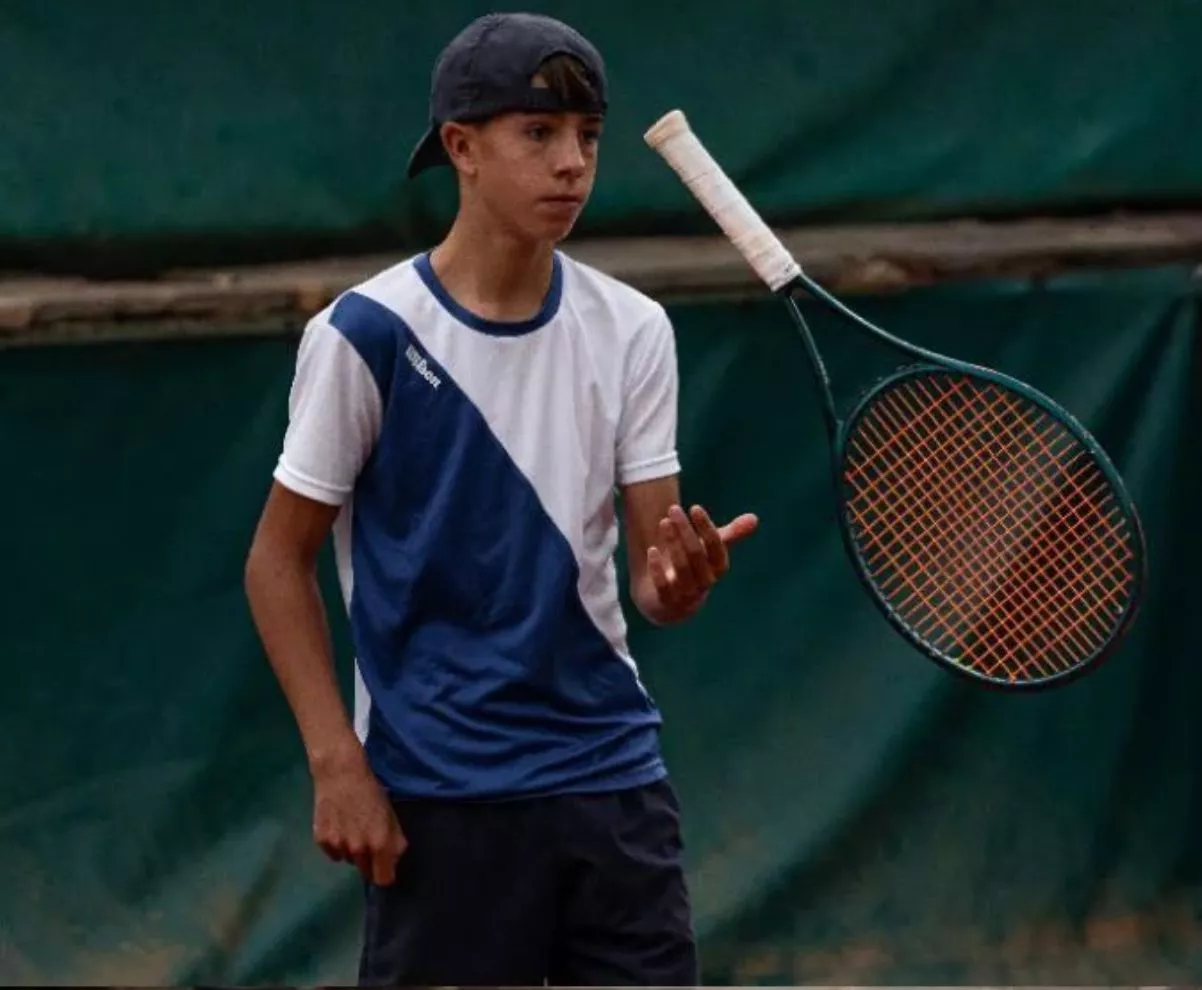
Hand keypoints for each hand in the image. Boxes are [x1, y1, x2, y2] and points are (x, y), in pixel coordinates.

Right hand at [311, 743, 407, 884]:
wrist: (341, 773)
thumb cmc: (371, 791)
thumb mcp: (391, 815)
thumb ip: (396, 841)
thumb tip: (394, 861)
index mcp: (379, 844)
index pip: (384, 879)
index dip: (386, 874)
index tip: (384, 866)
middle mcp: (358, 849)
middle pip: (365, 870)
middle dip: (369, 860)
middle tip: (368, 838)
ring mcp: (338, 846)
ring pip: (348, 860)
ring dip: (352, 851)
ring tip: (352, 827)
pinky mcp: (321, 841)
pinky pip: (333, 853)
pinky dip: (336, 844)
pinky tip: (338, 825)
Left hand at [646, 504, 758, 621]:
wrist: (671, 603)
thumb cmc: (694, 568)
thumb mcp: (710, 551)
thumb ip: (730, 535)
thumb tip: (755, 518)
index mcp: (718, 568)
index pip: (716, 547)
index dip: (707, 528)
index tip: (694, 508)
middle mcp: (705, 581)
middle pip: (697, 554)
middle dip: (685, 530)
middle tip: (673, 509)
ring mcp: (686, 594)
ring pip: (681, 568)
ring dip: (672, 543)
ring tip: (664, 522)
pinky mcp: (667, 602)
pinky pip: (664, 587)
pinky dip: (657, 569)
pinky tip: (651, 550)